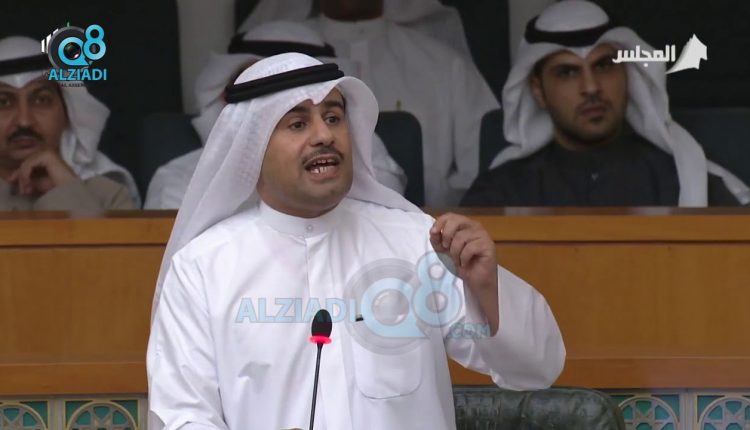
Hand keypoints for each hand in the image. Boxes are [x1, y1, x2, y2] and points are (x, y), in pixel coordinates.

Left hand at [8, 149, 76, 195]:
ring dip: (23, 177)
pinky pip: (29, 164)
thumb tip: (13, 177)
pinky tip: (28, 183)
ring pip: (26, 163)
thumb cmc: (57, 188)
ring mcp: (47, 152)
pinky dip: (25, 174)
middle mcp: (47, 152)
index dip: (20, 175)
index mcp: (46, 158)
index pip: (28, 164)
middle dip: (20, 177)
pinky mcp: (46, 154)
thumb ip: (26, 178)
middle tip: (22, 191)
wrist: (69, 191)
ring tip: (25, 189)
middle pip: (26, 163)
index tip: (20, 189)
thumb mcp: (37, 182)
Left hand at [430, 213, 498, 333]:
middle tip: (446, 248)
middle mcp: (475, 226)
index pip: (451, 216)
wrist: (474, 280)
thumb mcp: (444, 250)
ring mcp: (483, 235)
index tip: (433, 233)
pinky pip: (470, 248)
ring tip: (458, 260)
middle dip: (447, 235)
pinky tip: (466, 263)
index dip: (440, 222)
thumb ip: (437, 240)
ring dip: (455, 252)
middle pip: (456, 221)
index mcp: (464, 225)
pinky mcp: (488, 245)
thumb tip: (433, 231)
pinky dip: (464, 258)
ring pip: (461, 237)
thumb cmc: (461, 263)